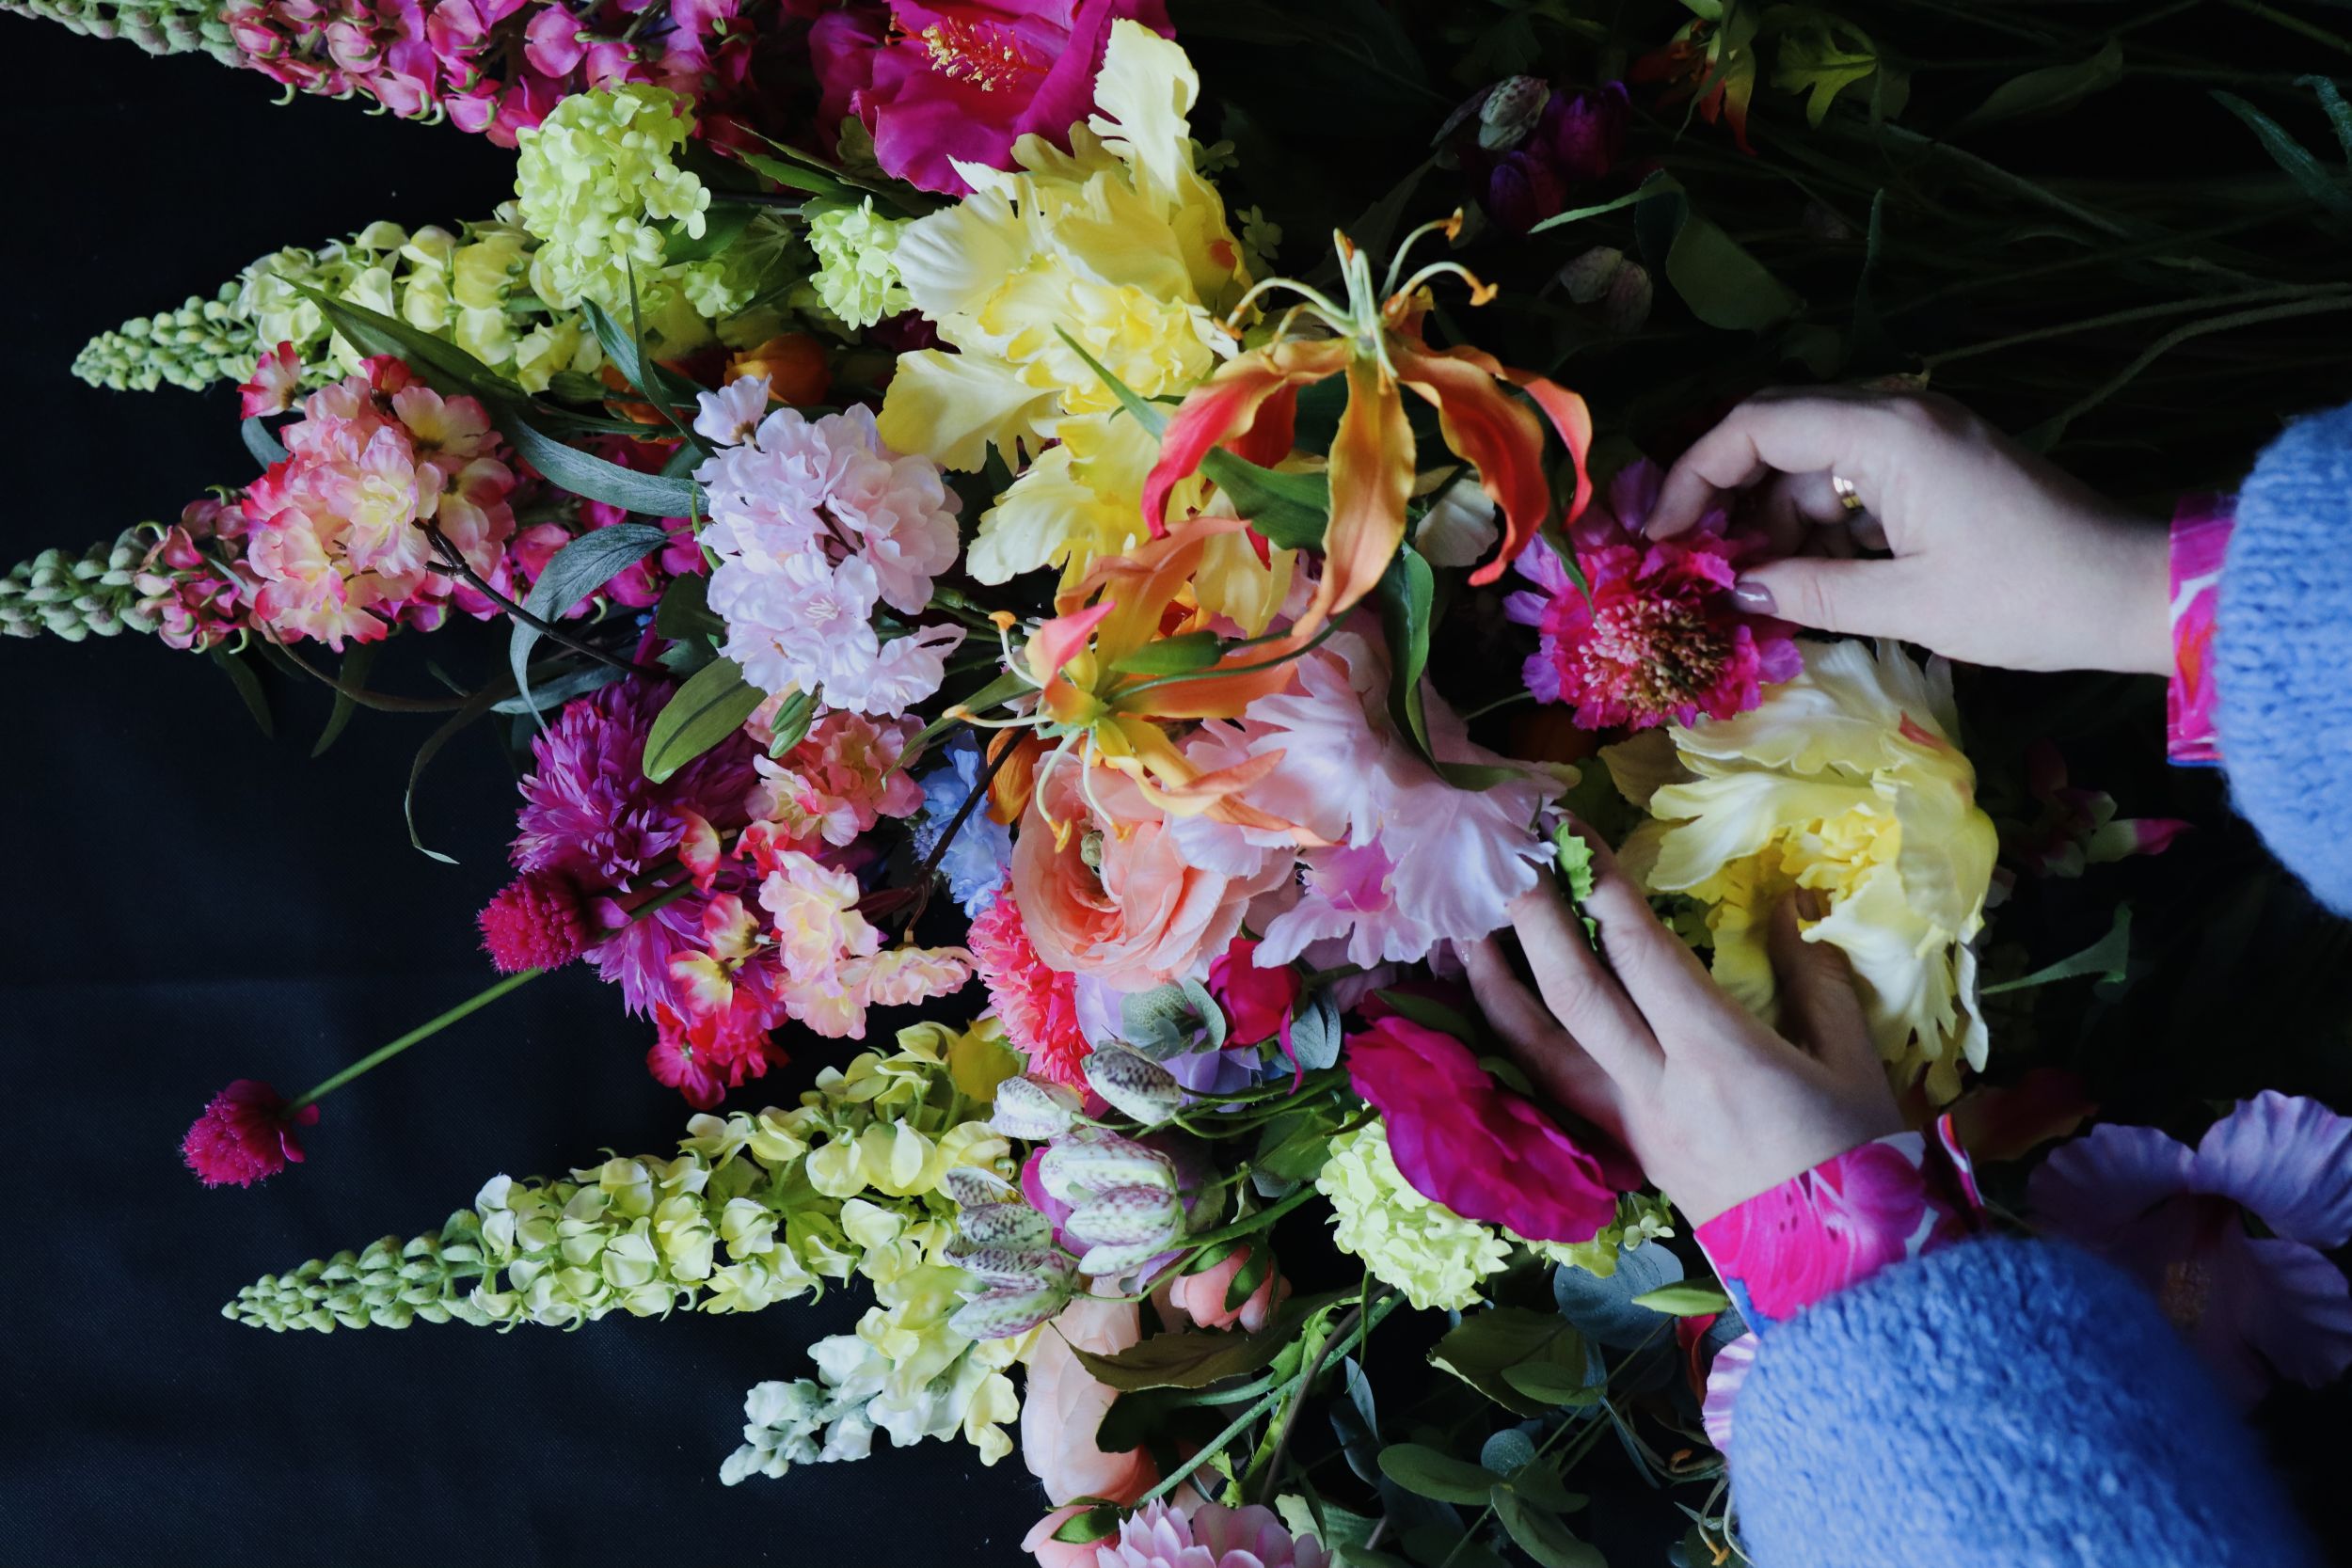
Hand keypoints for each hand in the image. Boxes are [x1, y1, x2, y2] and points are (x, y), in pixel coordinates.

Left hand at [1467, 830, 1900, 1224]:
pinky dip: (1515, 1041)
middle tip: (1503, 855)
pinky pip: (1554, 1087)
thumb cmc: (1861, 1163)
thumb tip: (1787, 903)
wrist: (1843, 1279)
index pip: (1643, 953)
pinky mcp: (1623, 1151)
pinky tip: (1494, 1009)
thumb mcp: (1856, 1062)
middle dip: (1533, 917)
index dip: (1602, 886)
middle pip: (1575, 993)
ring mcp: (1631, 1125)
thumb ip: (1816, 978)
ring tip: (1465, 927)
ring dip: (1497, 983)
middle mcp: (1659, 1088)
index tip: (1571, 830)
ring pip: (1543, 1046)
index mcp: (1721, 1057)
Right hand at [1646, 386, 2170, 675]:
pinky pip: (1852, 479)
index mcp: (1887, 433)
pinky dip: (1819, 525)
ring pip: (1812, 461)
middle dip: (1726, 495)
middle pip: (1777, 432)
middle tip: (1692, 561)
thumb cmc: (2026, 597)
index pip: (1757, 426)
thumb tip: (1735, 588)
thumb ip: (1810, 592)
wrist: (2134, 589)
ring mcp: (1920, 436)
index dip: (1695, 476)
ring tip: (1754, 589)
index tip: (1662, 536)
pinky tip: (1806, 579)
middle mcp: (1899, 414)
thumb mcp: (1908, 606)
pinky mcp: (1937, 463)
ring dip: (1774, 520)